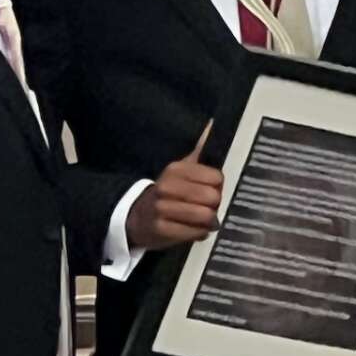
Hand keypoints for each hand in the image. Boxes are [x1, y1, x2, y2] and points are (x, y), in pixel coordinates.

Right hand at [127, 125, 222, 250]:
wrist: (137, 217)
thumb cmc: (167, 193)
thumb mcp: (180, 170)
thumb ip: (199, 149)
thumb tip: (211, 123)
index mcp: (175, 169)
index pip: (216, 177)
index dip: (218, 187)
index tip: (211, 189)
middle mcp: (167, 186)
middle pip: (212, 197)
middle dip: (214, 205)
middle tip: (207, 207)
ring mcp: (162, 208)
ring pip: (205, 216)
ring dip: (208, 221)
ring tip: (201, 220)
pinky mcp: (161, 229)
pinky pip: (195, 233)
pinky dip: (199, 233)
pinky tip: (192, 229)